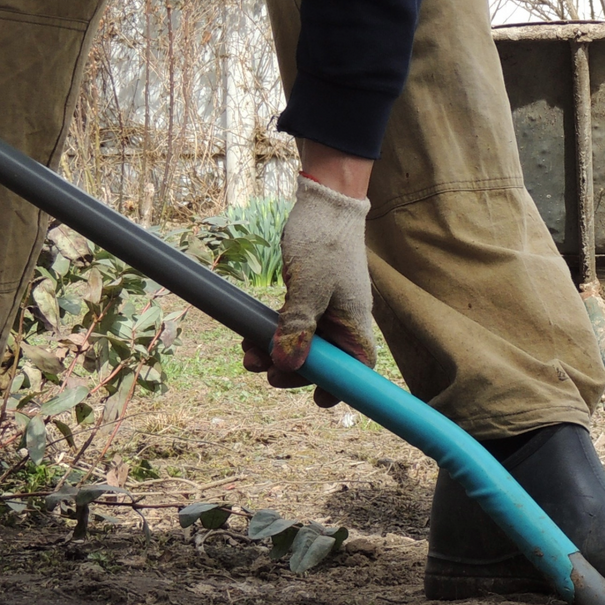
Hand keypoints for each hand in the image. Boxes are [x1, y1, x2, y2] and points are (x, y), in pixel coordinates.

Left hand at [241, 171, 374, 398]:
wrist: (323, 204)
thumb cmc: (324, 242)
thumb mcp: (309, 287)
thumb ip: (299, 328)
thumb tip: (290, 366)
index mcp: (354, 320)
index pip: (357, 365)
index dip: (341, 386)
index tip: (318, 400)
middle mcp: (342, 318)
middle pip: (324, 360)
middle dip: (293, 370)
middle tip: (265, 373)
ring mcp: (325, 308)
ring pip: (303, 344)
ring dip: (276, 353)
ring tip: (247, 354)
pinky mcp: (309, 296)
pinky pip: (291, 325)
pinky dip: (273, 332)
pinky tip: (249, 335)